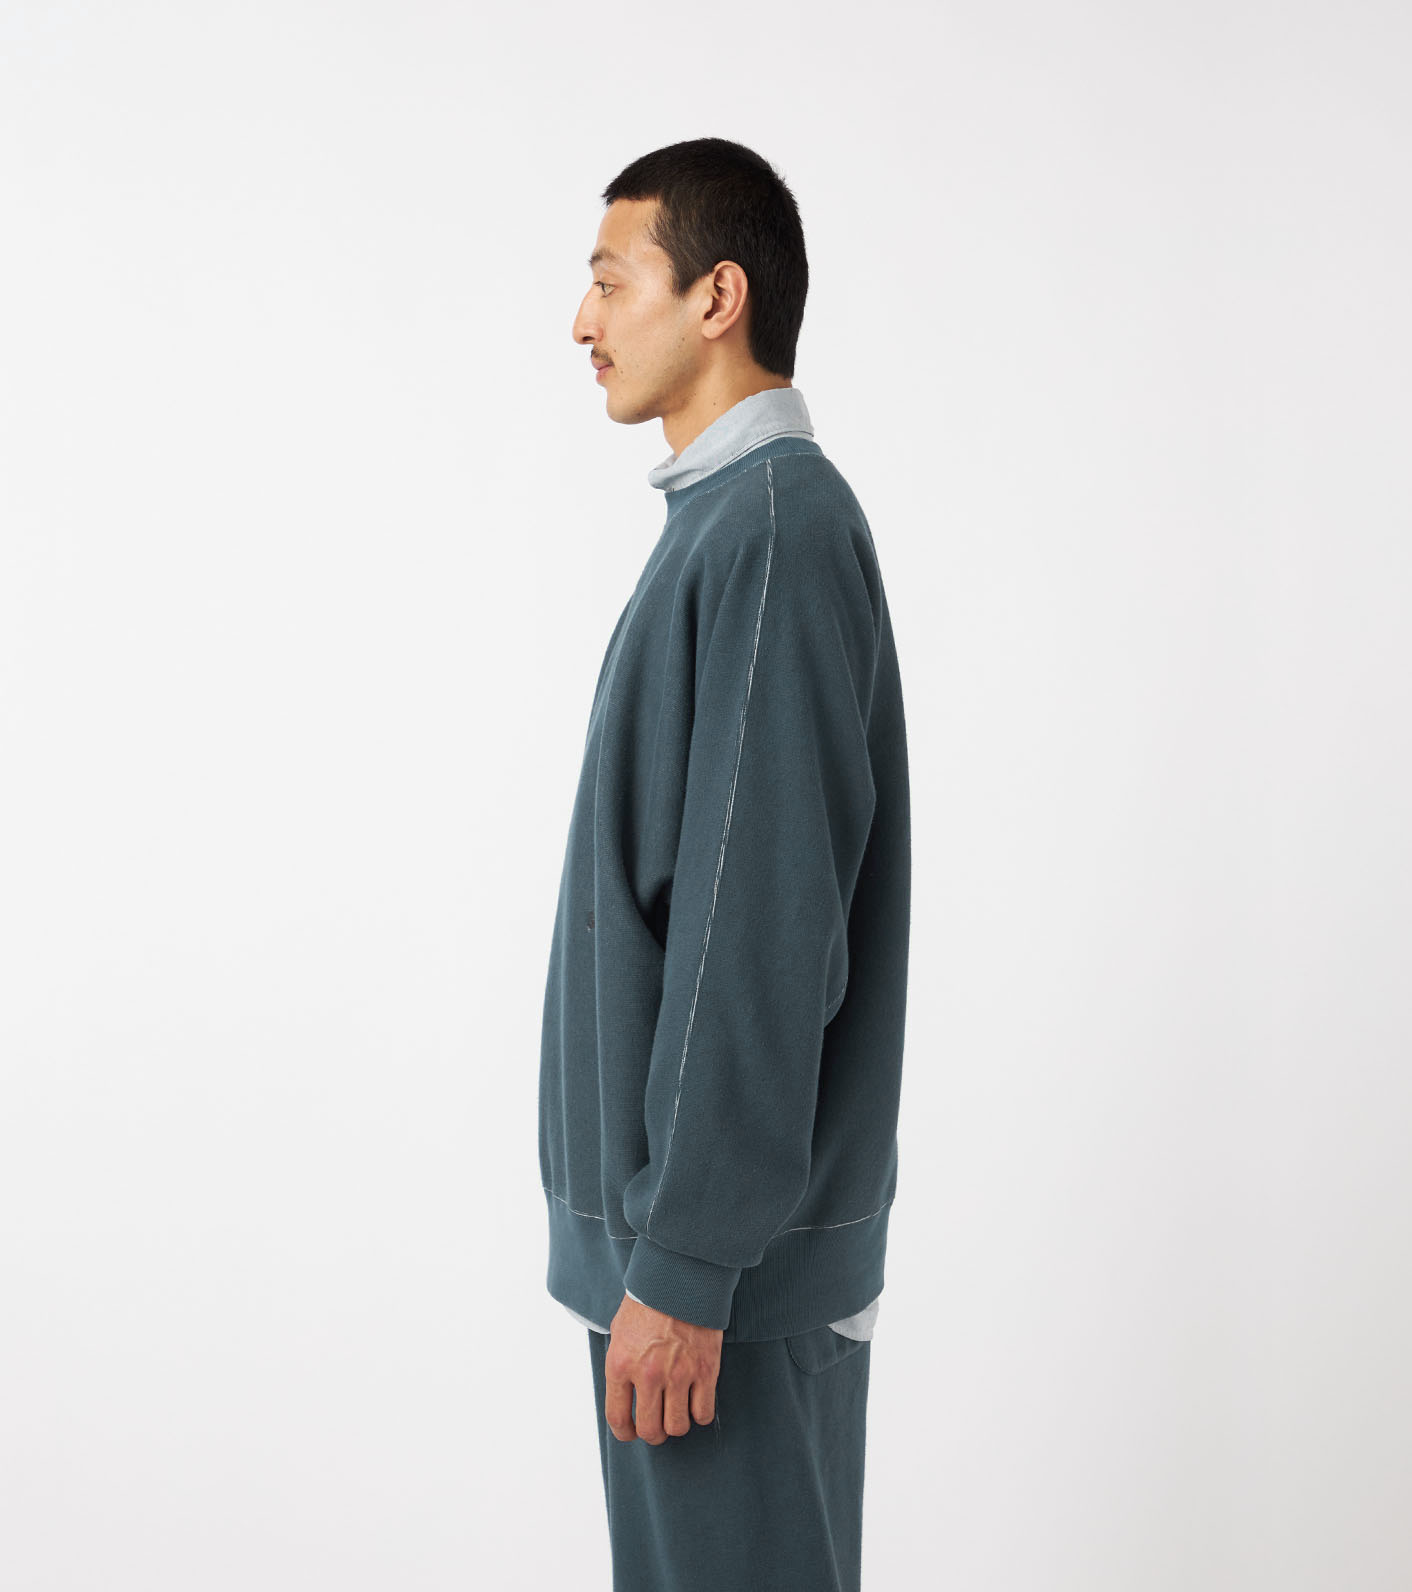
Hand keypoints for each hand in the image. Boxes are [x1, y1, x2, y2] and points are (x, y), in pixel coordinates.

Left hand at [603, 1292, 723, 1444]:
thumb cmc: (648, 1301)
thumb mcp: (620, 1331)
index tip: (631, 1433)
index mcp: (621, 1364)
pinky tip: (695, 1401)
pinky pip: (704, 1412)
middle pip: (651, 1430)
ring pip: (678, 1426)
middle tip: (657, 1426)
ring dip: (676, 1424)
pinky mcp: (706, 1370)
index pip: (618, 1418)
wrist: (681, 1276)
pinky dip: (700, 1413)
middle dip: (653, 1434)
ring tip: (676, 1412)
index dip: (625, 1433)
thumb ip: (620, 1365)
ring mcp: (679, 1374)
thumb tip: (625, 1394)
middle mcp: (649, 1374)